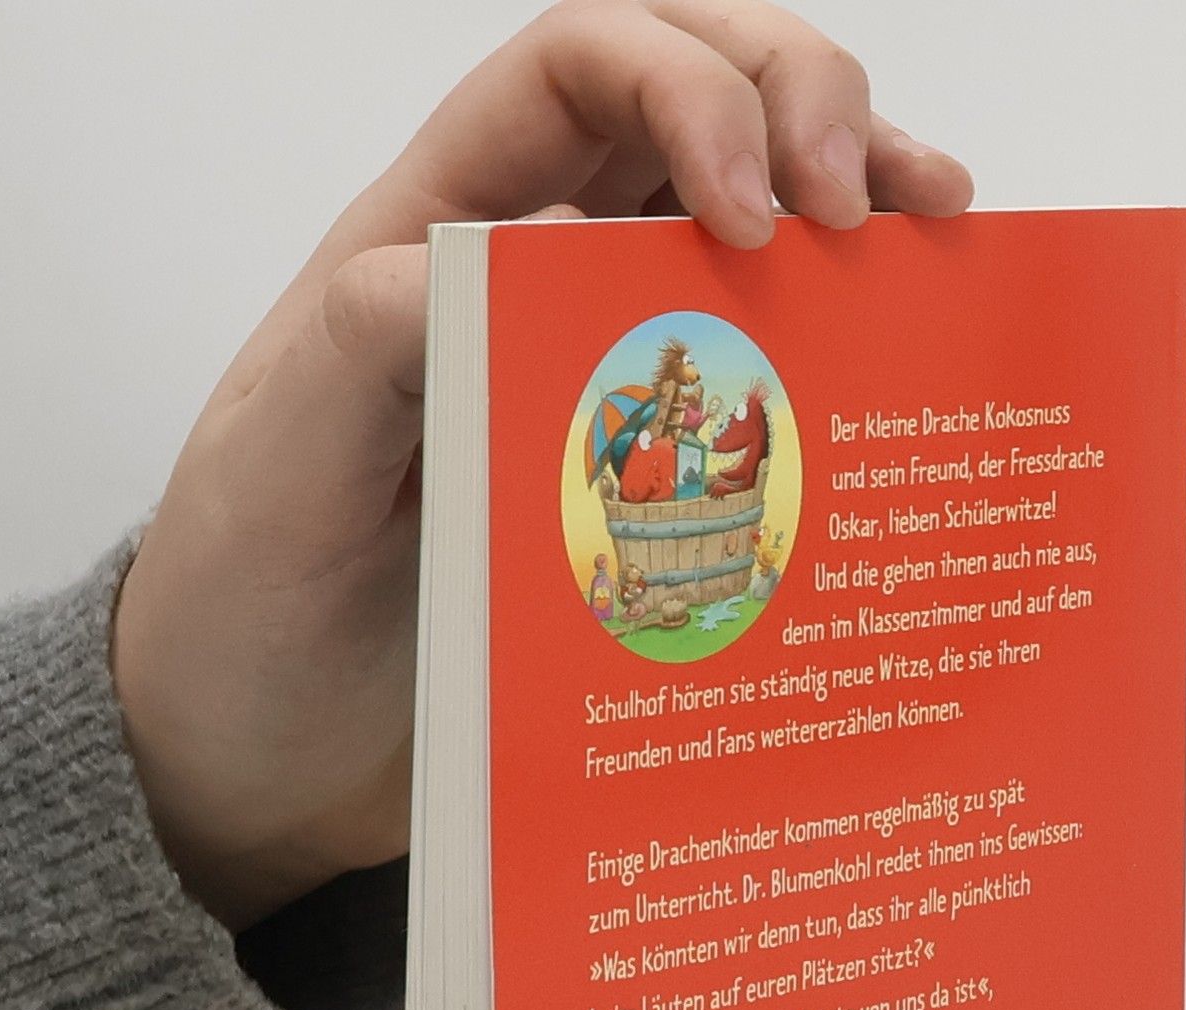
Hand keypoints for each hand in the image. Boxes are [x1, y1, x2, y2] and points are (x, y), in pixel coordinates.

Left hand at [110, 0, 973, 931]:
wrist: (260, 759)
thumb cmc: (248, 606)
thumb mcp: (284, 465)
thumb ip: (380, 342)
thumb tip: (544, 254)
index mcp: (437, 236)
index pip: (579, 72)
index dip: (689, 89)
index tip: (755, 211)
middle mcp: (534, 282)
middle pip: (694, 103)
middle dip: (802, 107)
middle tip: (870, 210)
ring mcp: (602, 380)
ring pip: (747, 229)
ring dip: (853, 205)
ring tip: (937, 240)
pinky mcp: (650, 486)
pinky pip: (760, 387)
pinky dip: (843, 352)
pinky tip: (903, 369)